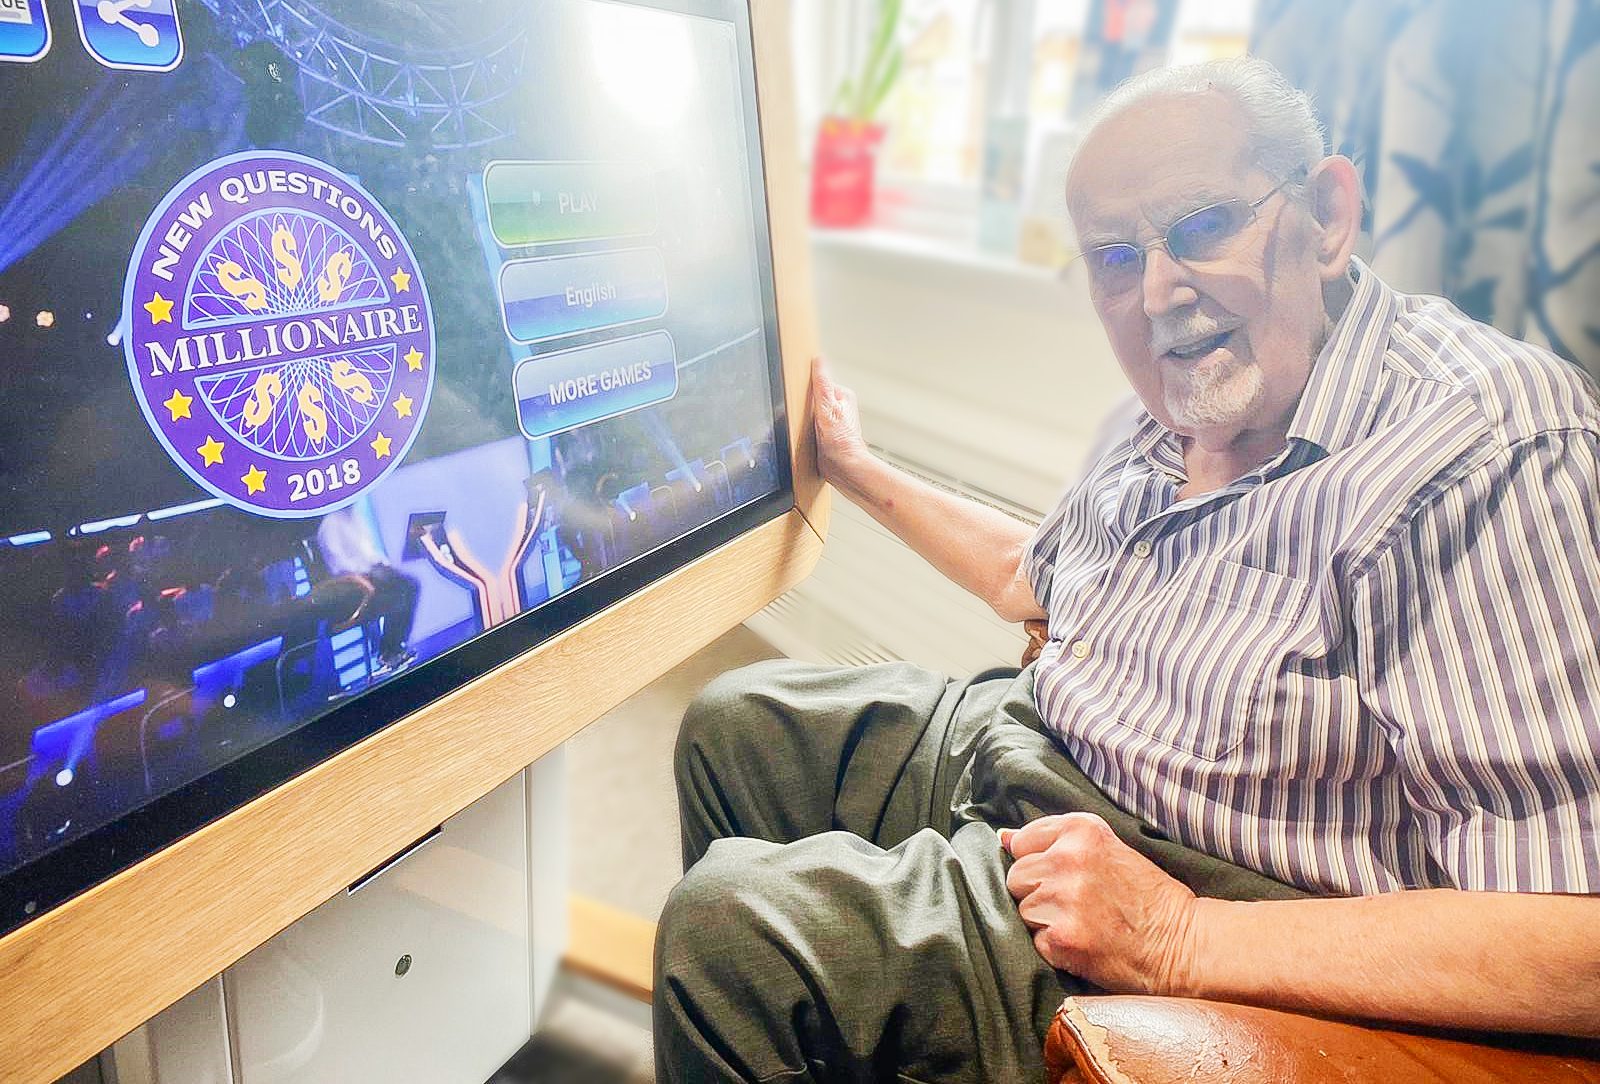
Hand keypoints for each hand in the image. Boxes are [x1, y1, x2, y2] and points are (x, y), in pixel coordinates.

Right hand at [810, 356, 871, 487]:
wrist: (844, 469)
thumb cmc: (841, 443)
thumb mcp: (828, 408)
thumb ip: (822, 384)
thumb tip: (818, 361)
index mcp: (842, 396)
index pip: (817, 383)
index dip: (806, 390)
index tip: (800, 398)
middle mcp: (839, 406)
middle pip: (813, 397)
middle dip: (804, 406)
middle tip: (805, 418)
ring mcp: (832, 420)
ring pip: (810, 412)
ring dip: (804, 419)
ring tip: (807, 429)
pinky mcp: (825, 432)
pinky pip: (809, 425)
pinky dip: (805, 429)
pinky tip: (806, 436)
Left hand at [1002, 812, 1198, 994]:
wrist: (1182, 942)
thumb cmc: (1145, 894)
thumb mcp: (1105, 847)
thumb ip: (1053, 839)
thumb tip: (1002, 836)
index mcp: (1080, 829)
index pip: (1021, 842)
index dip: (1037, 863)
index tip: (1061, 875)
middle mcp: (1067, 859)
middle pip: (1016, 878)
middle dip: (1036, 893)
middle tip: (1074, 903)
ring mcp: (1063, 900)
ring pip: (1023, 911)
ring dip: (1045, 921)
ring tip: (1083, 922)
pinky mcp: (1062, 938)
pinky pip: (1036, 941)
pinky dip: (1055, 947)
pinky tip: (1085, 942)